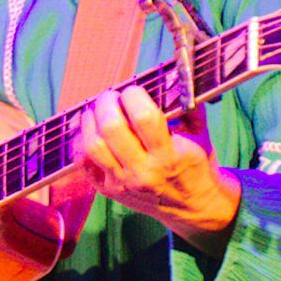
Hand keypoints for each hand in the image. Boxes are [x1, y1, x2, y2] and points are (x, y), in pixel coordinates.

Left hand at [77, 86, 240, 250]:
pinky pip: (82, 162)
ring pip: (92, 145)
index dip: (134, 95)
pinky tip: (90, 130)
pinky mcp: (108, 190)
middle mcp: (143, 171)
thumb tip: (174, 74)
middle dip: (107, 102)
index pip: (143, 117)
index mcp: (170, 155)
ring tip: (97, 111)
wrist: (193, 207)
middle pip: (111, 128)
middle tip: (112, 96)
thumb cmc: (195, 165)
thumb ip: (189, 105)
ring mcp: (122, 183)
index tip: (135, 91)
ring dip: (89, 120)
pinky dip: (80, 141)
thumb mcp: (201, 135)